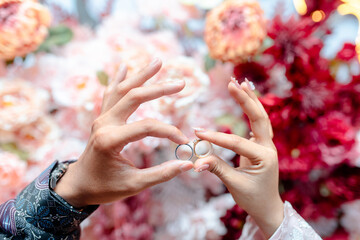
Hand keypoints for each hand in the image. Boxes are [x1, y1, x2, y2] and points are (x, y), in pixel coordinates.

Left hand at [54, 59, 193, 206]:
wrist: (77, 185)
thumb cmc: (104, 188)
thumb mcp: (133, 185)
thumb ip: (161, 174)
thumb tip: (187, 164)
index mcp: (110, 140)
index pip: (147, 127)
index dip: (169, 132)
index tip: (184, 141)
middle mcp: (104, 124)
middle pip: (134, 97)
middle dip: (159, 89)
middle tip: (181, 83)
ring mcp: (100, 119)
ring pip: (122, 90)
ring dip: (141, 75)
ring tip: (158, 61)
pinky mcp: (101, 119)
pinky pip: (110, 94)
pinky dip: (118, 80)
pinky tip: (124, 67)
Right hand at [194, 80, 282, 237]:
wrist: (267, 207)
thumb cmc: (253, 198)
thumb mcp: (234, 184)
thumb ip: (217, 169)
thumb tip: (196, 162)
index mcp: (265, 157)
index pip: (236, 142)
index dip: (215, 137)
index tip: (196, 133)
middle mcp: (268, 147)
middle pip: (259, 117)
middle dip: (245, 100)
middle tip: (232, 83)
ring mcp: (266, 144)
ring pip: (261, 116)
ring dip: (250, 99)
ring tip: (241, 82)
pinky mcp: (260, 144)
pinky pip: (257, 122)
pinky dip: (251, 108)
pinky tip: (246, 96)